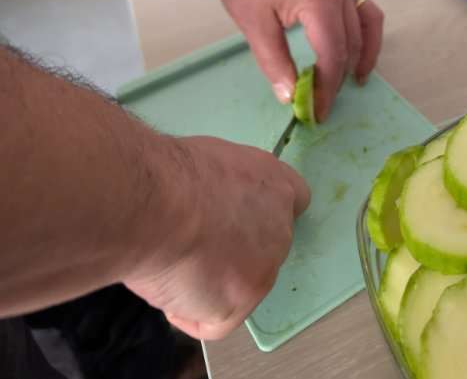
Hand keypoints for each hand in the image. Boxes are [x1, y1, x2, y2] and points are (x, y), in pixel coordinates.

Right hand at [124, 136, 310, 339]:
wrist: (156, 203)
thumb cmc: (167, 175)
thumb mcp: (211, 163)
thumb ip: (228, 189)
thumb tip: (214, 208)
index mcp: (276, 184)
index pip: (293, 202)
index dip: (261, 215)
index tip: (233, 219)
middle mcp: (281, 225)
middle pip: (264, 250)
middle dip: (231, 253)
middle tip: (189, 244)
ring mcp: (267, 266)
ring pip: (235, 288)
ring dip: (204, 283)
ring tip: (170, 261)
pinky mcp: (244, 300)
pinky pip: (213, 322)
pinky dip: (185, 313)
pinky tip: (167, 287)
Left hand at [215, 0, 383, 121]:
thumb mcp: (251, 21)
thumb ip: (272, 60)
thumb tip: (289, 96)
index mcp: (318, 0)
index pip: (332, 55)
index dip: (326, 88)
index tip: (316, 111)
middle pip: (350, 47)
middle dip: (337, 81)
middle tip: (322, 105)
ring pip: (365, 32)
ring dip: (358, 61)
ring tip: (347, 86)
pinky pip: (368, 14)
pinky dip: (368, 38)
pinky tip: (360, 56)